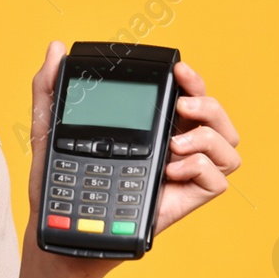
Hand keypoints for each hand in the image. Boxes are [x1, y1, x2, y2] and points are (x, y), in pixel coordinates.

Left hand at [23, 41, 240, 277]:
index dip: (193, 80)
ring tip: (175, 141)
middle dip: (208, 101)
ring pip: (229, 146)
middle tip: (182, 101)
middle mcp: (175, 147)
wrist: (61, 229)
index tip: (178, 69)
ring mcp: (184, 174)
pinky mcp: (186, 200)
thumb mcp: (49, 129)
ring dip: (209, 135)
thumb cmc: (60, 182)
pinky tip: (169, 169)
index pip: (187, 96)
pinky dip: (200, 168)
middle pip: (217, 118)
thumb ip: (50, 88)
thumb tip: (55, 48)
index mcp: (151, 126)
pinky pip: (217, 181)